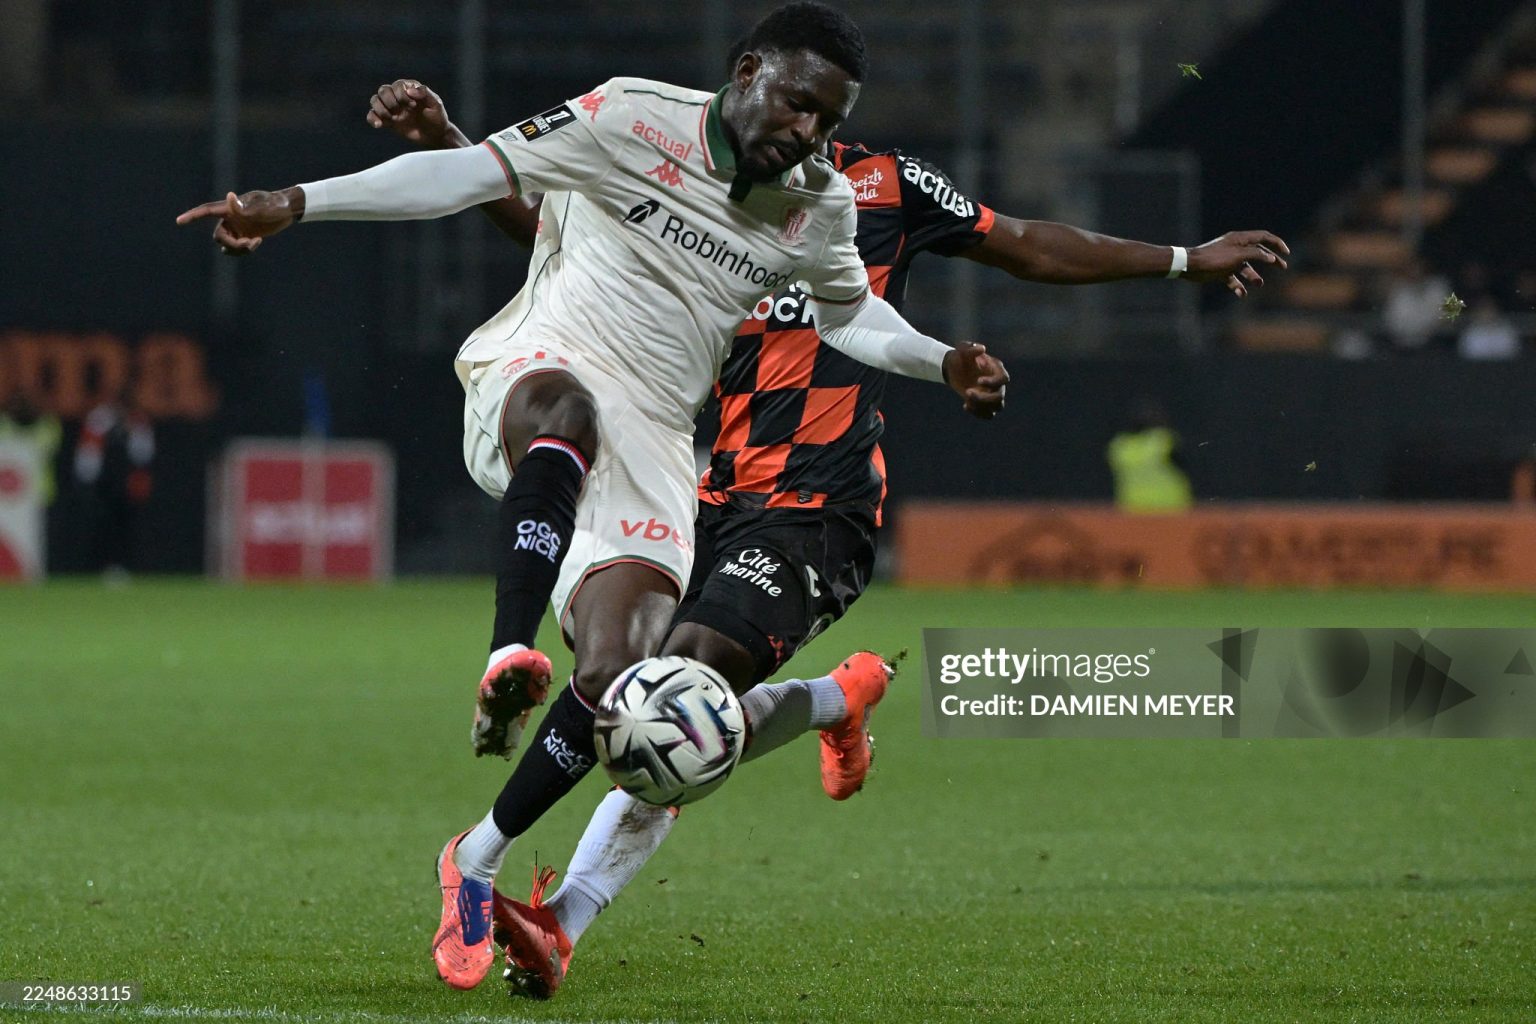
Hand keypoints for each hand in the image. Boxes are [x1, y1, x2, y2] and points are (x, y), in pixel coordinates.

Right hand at [175, 188, 303, 254]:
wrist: (287, 210)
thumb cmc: (275, 204)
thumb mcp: (261, 205)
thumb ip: (244, 206)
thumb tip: (229, 197)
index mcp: (229, 208)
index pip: (206, 212)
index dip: (192, 216)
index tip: (178, 221)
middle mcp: (230, 219)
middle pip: (219, 237)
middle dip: (232, 245)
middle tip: (249, 244)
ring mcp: (237, 228)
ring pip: (226, 246)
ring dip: (239, 249)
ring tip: (255, 243)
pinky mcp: (244, 236)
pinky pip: (237, 249)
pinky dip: (244, 250)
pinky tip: (257, 242)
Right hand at [366, 79, 461, 148]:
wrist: (435, 135)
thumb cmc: (437, 118)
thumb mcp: (436, 104)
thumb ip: (425, 93)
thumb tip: (410, 90)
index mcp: (409, 88)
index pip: (397, 85)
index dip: (402, 95)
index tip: (413, 106)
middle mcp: (398, 96)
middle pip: (383, 91)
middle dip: (390, 101)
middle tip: (400, 111)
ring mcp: (391, 108)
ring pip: (375, 100)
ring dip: (379, 108)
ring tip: (390, 118)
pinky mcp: (387, 120)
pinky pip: (372, 115)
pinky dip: (372, 118)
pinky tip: (379, 125)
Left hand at [942, 343, 1008, 419]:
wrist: (954, 368)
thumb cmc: (961, 357)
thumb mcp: (962, 349)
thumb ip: (970, 347)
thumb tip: (982, 349)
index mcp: (996, 369)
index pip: (1003, 379)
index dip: (993, 382)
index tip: (978, 381)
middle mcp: (998, 383)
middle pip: (1000, 396)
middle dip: (984, 397)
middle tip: (967, 392)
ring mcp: (993, 395)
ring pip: (998, 407)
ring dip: (983, 407)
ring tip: (967, 401)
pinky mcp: (985, 404)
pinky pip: (989, 414)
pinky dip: (978, 413)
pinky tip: (965, 406)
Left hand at [1184, 230, 1290, 297]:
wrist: (1190, 266)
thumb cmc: (1214, 258)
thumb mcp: (1238, 255)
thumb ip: (1256, 255)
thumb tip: (1271, 258)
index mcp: (1240, 239)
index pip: (1263, 237)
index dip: (1276, 243)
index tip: (1286, 252)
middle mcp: (1236, 248)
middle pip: (1258, 252)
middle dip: (1271, 260)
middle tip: (1283, 268)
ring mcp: (1229, 260)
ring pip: (1246, 268)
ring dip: (1254, 276)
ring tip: (1259, 283)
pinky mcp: (1221, 271)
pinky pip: (1234, 279)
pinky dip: (1238, 286)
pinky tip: (1241, 293)